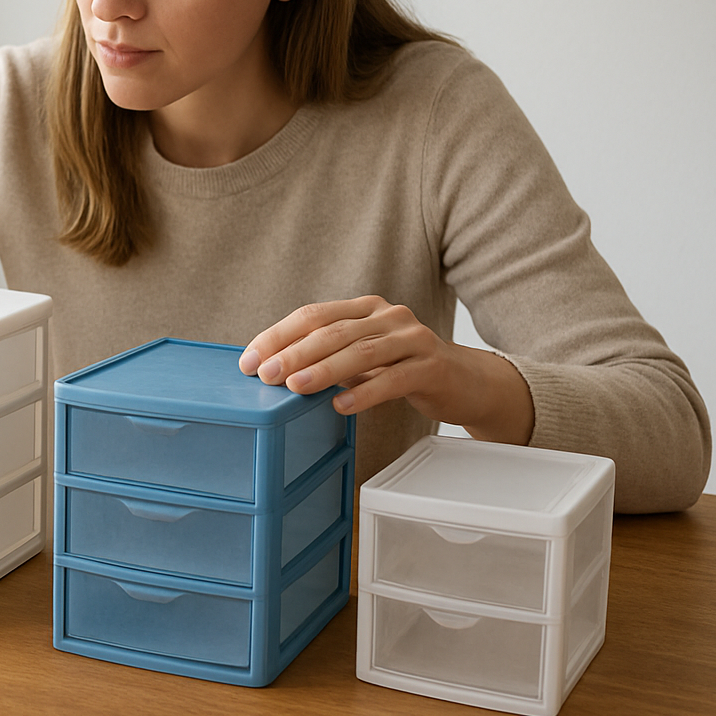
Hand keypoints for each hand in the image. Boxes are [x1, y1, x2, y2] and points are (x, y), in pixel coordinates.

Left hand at [238, 295, 533, 443]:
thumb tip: (274, 371)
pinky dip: (364, 393)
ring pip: (360, 351)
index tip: (249, 359)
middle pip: (332, 330)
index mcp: (364, 309)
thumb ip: (328, 358)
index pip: (312, 315)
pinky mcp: (432, 366)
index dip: (278, 335)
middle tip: (265, 374)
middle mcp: (388, 316)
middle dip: (294, 352)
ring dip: (323, 369)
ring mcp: (412, 338)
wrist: (466, 382)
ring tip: (294, 387)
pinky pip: (393, 379)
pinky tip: (341, 406)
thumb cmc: (405, 369)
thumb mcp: (363, 358)